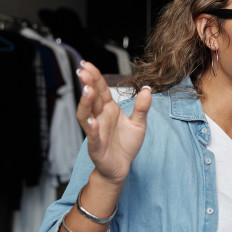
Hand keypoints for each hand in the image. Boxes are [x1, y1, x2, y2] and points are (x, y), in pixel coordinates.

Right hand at [75, 61, 151, 185]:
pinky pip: (92, 136)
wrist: (122, 167)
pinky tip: (91, 120)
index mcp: (108, 109)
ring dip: (86, 103)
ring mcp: (96, 131)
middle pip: (91, 98)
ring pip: (86, 115)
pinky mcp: (96, 146)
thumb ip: (142, 108)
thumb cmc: (126, 144)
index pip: (100, 90)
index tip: (87, 64)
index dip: (95, 77)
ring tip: (87, 90)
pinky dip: (91, 128)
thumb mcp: (139, 124)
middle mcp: (99, 117)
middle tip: (84, 71)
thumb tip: (147, 89)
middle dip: (87, 84)